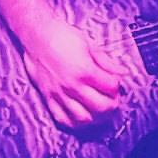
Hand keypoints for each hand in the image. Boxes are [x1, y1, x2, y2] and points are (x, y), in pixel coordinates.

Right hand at [19, 6, 134, 131]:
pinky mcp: (49, 97)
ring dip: (97, 116)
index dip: (117, 84)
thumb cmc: (61, 35)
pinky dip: (74, 122)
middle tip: (113, 97)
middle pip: (102, 106)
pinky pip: (62, 118)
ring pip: (84, 117)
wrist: (36, 34)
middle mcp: (73, 85)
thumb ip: (107, 61)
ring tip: (100, 108)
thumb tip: (122, 71)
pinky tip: (81, 117)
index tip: (115, 80)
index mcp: (85, 70)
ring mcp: (60, 94)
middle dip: (112, 103)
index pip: (111, 86)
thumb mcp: (89, 44)